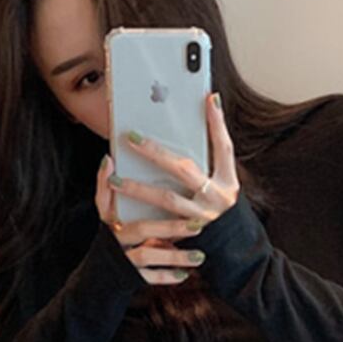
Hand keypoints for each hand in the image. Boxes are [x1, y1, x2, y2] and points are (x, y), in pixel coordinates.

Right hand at [95, 153, 208, 285]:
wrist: (103, 278)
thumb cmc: (117, 237)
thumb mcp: (111, 215)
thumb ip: (110, 190)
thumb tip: (109, 160)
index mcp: (110, 220)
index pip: (108, 203)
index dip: (116, 190)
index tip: (140, 182)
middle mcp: (115, 238)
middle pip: (140, 229)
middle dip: (169, 226)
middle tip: (198, 225)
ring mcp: (123, 259)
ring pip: (147, 255)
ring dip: (174, 256)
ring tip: (199, 256)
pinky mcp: (131, 278)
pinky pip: (149, 278)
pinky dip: (166, 276)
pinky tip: (185, 275)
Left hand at [108, 92, 239, 225]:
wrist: (225, 242)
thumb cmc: (218, 201)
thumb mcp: (223, 176)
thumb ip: (215, 143)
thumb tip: (211, 101)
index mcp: (228, 183)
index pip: (224, 148)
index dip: (217, 125)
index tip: (208, 99)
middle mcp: (216, 200)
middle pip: (185, 170)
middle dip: (157, 153)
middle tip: (131, 138)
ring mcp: (199, 218)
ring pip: (166, 199)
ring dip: (139, 188)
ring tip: (114, 179)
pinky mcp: (183, 233)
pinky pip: (157, 223)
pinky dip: (138, 213)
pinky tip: (118, 203)